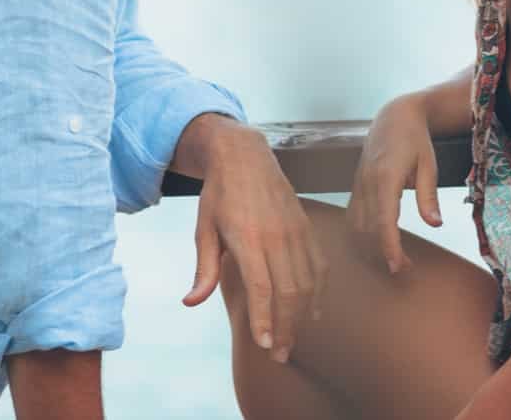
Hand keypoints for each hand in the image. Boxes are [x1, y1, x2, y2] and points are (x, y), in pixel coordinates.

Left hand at [179, 121, 325, 364]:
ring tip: (293, 340)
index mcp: (247, 237)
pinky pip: (318, 266)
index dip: (265, 318)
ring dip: (302, 316)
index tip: (264, 345)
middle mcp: (276, 236)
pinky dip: (318, 292)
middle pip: (289, 291)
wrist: (245, 156)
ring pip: (308, 282)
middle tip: (279, 354)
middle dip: (286, 327)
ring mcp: (295, 231)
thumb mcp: (203, 229)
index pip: (261, 286)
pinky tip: (311, 312)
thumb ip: (203, 269)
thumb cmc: (219, 195)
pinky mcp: (306, 227)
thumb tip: (191, 302)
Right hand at [346, 94, 442, 273]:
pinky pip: (352, 215)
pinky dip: (360, 233)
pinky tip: (375, 242)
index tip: (398, 266)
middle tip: (404, 267)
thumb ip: (429, 196)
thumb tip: (435, 225)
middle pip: (367, 228)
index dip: (389, 246)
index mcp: (386, 176)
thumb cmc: (415, 140)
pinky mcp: (355, 186)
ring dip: (370, 245)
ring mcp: (358, 184)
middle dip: (382, 251)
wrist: (394, 116)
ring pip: (355, 224)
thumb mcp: (429, 165)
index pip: (384, 220)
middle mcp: (367, 182)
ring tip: (392, 257)